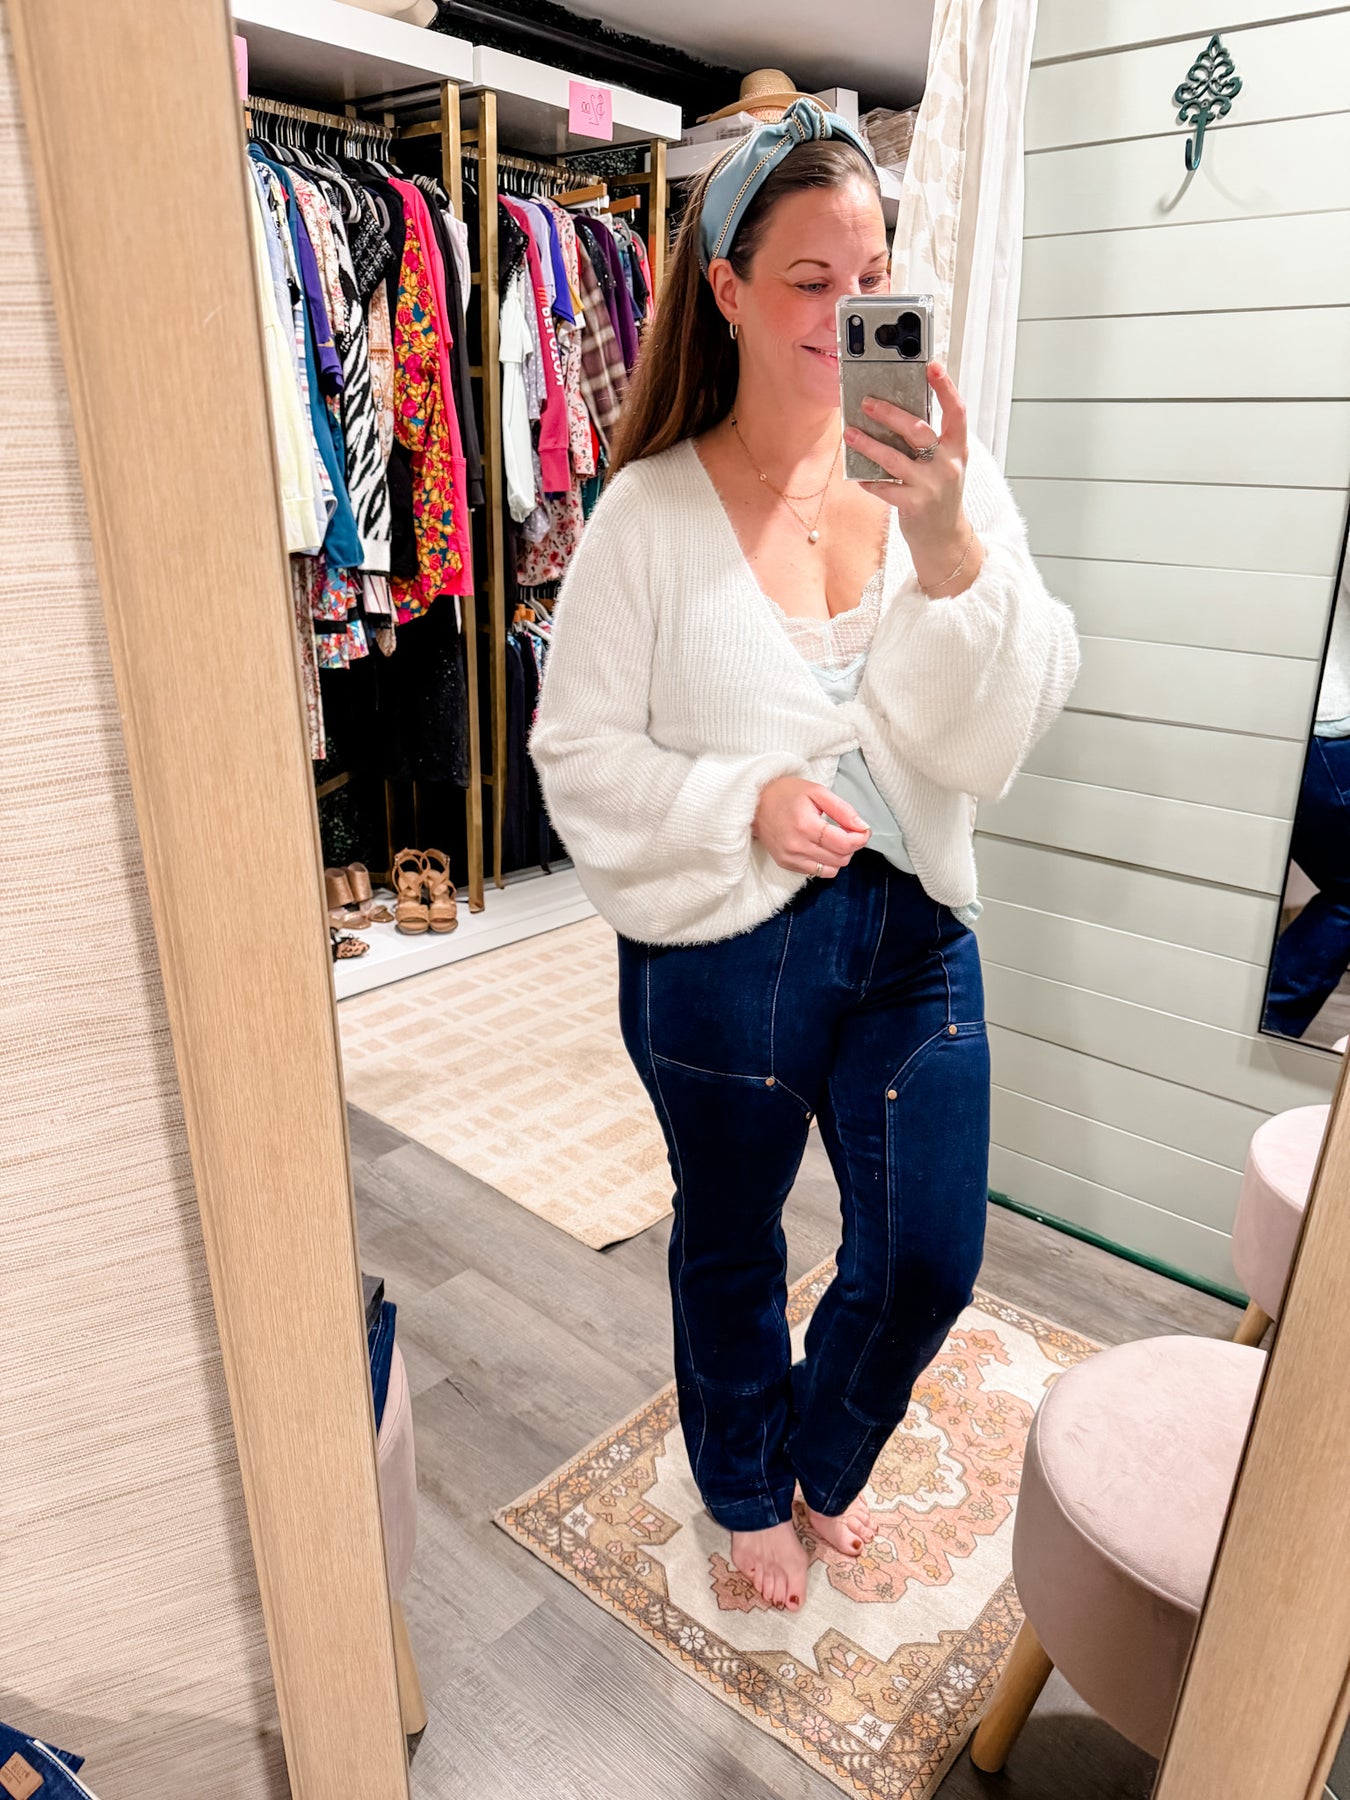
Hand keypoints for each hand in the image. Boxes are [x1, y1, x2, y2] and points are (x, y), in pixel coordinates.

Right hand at [753, 778, 869, 877]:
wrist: (755, 802)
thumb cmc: (788, 793)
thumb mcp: (817, 792)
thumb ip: (842, 810)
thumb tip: (862, 827)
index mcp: (805, 825)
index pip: (844, 844)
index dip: (860, 839)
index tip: (863, 830)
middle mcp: (796, 846)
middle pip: (840, 859)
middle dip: (851, 846)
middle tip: (847, 831)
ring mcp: (789, 858)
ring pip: (831, 870)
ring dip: (839, 856)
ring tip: (833, 839)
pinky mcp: (785, 864)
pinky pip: (817, 873)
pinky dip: (826, 863)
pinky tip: (821, 847)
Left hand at [844, 360, 984, 595]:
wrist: (944, 537)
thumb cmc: (939, 493)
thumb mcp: (943, 464)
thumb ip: (928, 442)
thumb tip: (894, 414)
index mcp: (957, 449)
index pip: (957, 412)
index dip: (946, 387)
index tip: (933, 364)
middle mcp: (948, 465)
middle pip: (918, 431)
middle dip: (890, 414)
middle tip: (867, 402)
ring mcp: (932, 486)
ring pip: (895, 459)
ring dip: (869, 445)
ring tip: (850, 434)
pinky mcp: (915, 505)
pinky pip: (886, 488)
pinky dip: (870, 480)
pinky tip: (858, 475)